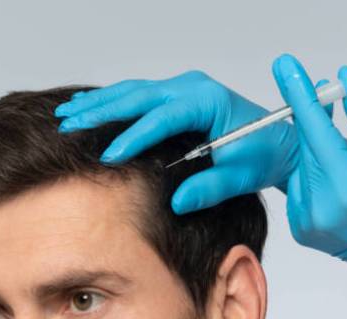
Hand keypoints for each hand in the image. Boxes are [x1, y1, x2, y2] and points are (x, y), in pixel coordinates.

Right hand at [54, 55, 346, 275]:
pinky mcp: (175, 99)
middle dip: (102, 112)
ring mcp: (181, 90)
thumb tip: (179, 201)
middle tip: (70, 126)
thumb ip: (213, 187)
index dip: (134, 135)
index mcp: (207, 100)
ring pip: (132, 92)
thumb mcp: (242, 175)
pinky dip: (110, 103)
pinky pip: (137, 97)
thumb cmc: (263, 155)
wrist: (279, 142)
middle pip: (137, 97)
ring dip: (99, 104)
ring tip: (67, 115)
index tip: (110, 155)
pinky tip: (87, 107)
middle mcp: (190, 88)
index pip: (162, 117)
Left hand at [272, 54, 346, 275]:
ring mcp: (307, 222)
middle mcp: (322, 208)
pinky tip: (334, 181)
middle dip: (312, 119)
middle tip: (320, 92)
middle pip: (306, 147)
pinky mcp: (300, 229)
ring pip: (302, 167)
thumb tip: (344, 82)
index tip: (285, 67)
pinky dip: (314, 177)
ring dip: (318, 150)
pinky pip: (300, 189)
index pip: (317, 133)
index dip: (301, 98)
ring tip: (341, 151)